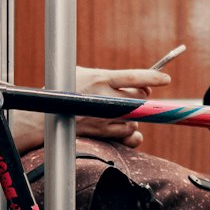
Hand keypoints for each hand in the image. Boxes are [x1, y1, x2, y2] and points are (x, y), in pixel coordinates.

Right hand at [9, 67, 169, 152]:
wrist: (44, 117)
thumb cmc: (62, 91)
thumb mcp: (81, 74)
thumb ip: (108, 77)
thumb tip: (138, 83)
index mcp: (100, 78)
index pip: (134, 76)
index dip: (153, 78)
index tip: (166, 80)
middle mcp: (104, 98)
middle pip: (139, 98)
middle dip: (141, 97)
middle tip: (136, 96)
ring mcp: (104, 118)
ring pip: (135, 118)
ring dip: (133, 116)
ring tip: (118, 112)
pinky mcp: (103, 133)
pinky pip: (129, 135)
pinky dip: (132, 133)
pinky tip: (126, 128)